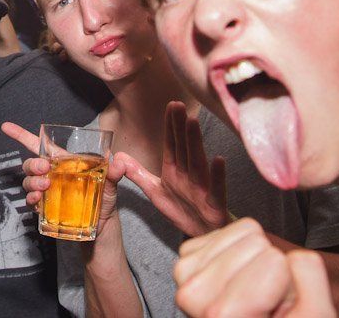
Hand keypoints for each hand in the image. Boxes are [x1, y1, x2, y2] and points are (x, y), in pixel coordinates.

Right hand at [0, 122, 127, 235]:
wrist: (102, 228)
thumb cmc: (104, 200)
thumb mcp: (111, 185)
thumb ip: (113, 173)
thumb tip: (118, 161)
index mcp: (64, 162)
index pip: (41, 145)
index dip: (21, 135)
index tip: (6, 127)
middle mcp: (52, 175)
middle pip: (32, 163)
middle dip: (33, 164)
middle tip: (45, 169)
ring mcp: (47, 192)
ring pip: (29, 181)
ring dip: (32, 181)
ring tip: (44, 186)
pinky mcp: (45, 209)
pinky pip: (32, 201)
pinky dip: (32, 199)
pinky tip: (38, 200)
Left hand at [121, 101, 227, 236]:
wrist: (203, 235)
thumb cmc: (184, 210)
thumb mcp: (155, 192)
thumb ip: (138, 174)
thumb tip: (119, 156)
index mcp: (175, 170)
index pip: (172, 144)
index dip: (171, 125)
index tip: (171, 105)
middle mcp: (189, 175)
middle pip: (184, 147)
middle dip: (181, 126)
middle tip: (179, 104)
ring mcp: (202, 188)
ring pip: (198, 162)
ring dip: (195, 142)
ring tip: (193, 122)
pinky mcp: (214, 204)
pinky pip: (216, 188)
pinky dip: (217, 175)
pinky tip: (219, 160)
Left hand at [175, 218, 336, 316]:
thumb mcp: (315, 316)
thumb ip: (310, 285)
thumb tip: (296, 257)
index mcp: (222, 315)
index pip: (272, 263)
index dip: (287, 281)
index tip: (277, 306)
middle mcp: (192, 295)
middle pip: (257, 243)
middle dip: (272, 267)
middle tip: (267, 297)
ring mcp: (186, 271)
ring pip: (246, 231)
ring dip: (259, 255)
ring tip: (255, 287)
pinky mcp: (189, 253)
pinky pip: (234, 227)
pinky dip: (246, 244)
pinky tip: (243, 272)